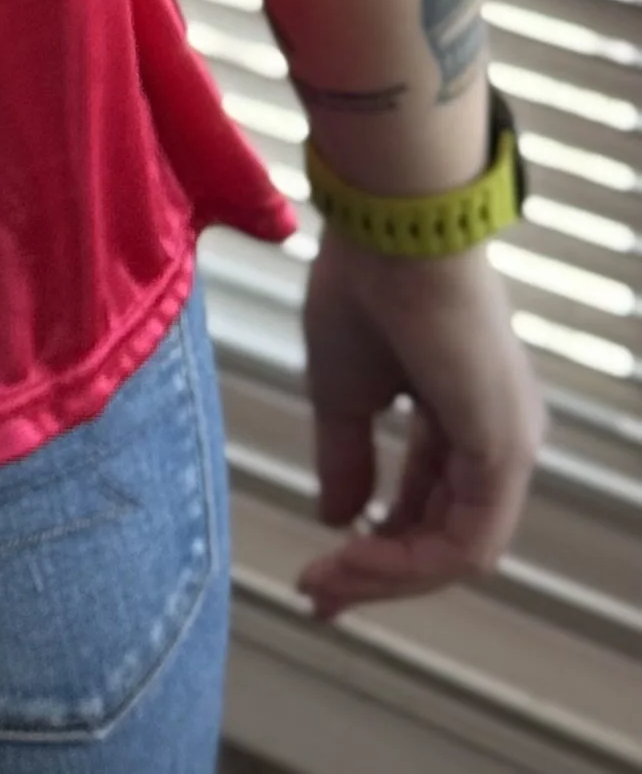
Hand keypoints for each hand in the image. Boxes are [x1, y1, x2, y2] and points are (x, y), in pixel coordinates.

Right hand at [298, 224, 547, 619]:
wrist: (388, 233)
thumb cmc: (365, 288)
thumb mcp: (344, 390)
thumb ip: (347, 457)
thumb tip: (337, 516)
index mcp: (464, 415)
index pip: (426, 505)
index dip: (373, 546)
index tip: (316, 567)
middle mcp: (498, 437)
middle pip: (443, 537)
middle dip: (377, 573)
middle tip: (317, 593)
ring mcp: (508, 446)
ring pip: (456, 550)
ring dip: (387, 574)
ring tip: (327, 579)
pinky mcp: (504, 451)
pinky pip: (464, 538)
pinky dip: (407, 560)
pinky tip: (355, 554)